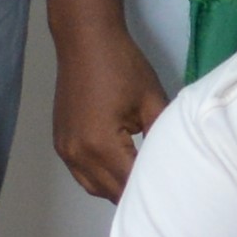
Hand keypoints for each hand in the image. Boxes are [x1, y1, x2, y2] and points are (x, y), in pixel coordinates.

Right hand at [51, 27, 169, 199]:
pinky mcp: (61, 143)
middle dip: (137, 194)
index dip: (154, 190)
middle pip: (111, 192)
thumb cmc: (123, 67)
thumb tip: (172, 163)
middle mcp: (78, 154)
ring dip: (117, 189)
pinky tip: (123, 169)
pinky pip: (82, 173)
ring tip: (146, 183)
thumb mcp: (152, 101)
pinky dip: (101, 177)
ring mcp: (65, 150)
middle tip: (165, 192)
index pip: (131, 184)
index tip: (176, 193)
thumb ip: (163, 137)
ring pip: (94, 187)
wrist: (85, 42)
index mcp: (101, 145)